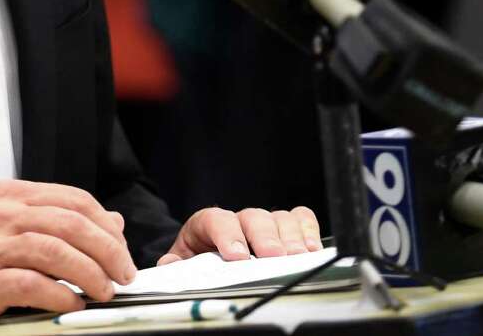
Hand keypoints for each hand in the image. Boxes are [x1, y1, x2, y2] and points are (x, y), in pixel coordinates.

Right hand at [0, 179, 136, 325]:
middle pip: (71, 223)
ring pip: (57, 251)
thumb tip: (112, 222)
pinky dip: (60, 296)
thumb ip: (54, 216)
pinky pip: (33, 285)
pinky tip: (73, 303)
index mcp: (11, 195)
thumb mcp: (5, 218)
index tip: (121, 247)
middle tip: (123, 273)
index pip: (73, 199)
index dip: (105, 224)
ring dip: (90, 274)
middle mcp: (4, 215)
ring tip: (104, 291)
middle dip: (107, 250)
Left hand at [158, 206, 320, 265]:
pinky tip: (311, 248)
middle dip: (264, 237)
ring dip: (290, 237)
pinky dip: (308, 230)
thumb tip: (170, 265)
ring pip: (278, 218)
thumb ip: (177, 263)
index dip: (227, 235)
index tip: (237, 256)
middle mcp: (238, 219)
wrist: (207, 250)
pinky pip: (300, 218)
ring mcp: (262, 222)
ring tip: (298, 255)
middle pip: (253, 217)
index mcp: (208, 223)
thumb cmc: (198, 256)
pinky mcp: (284, 228)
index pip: (217, 220)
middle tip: (273, 256)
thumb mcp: (183, 261)